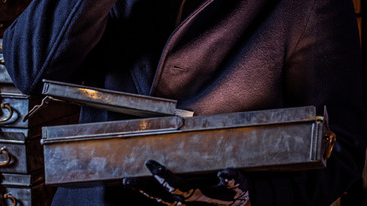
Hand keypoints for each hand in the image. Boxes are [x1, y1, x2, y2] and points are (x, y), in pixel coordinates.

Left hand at [124, 159, 250, 205]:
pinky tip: (147, 190)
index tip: (150, 164)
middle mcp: (189, 204)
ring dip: (146, 193)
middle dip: (143, 189)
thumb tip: (224, 174)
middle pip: (161, 198)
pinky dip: (155, 197)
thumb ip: (233, 179)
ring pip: (161, 202)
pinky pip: (167, 203)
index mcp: (198, 197)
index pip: (175, 186)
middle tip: (126, 181)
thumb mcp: (241, 185)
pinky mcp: (187, 205)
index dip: (162, 176)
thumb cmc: (240, 195)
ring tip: (129, 185)